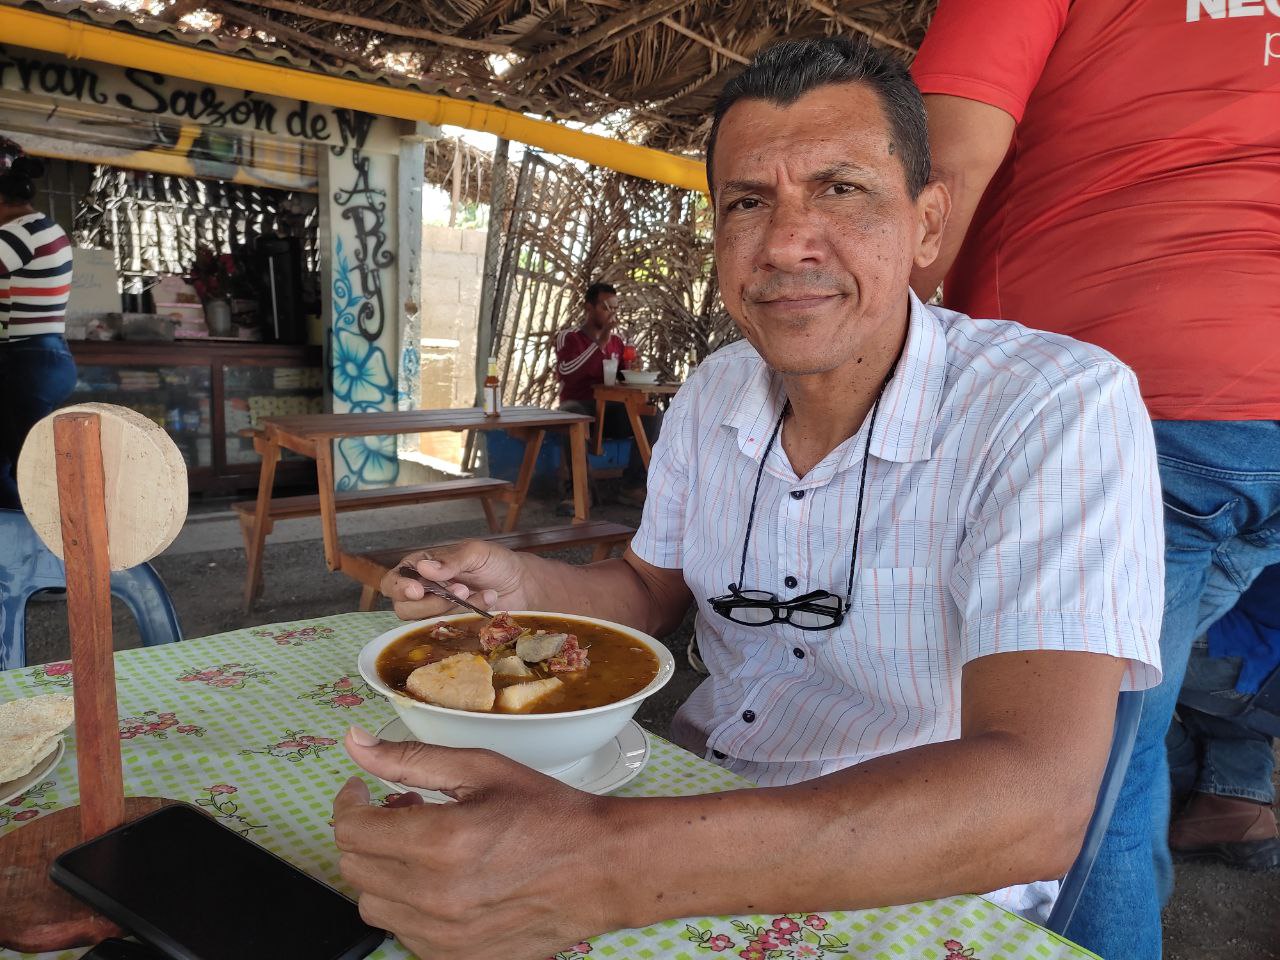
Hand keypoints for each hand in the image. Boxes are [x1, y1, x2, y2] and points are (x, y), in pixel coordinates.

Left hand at [333, 727, 619, 959]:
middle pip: (354, 868)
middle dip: (366, 832)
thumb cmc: (550, 815)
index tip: (361, 789)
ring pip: (372, 905)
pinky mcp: (456, 959)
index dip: (348, 802)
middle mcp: (434, 897)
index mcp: (439, 842)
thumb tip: (356, 744)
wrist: (602, 869)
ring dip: (383, 871)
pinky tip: (440, 882)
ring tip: (421, 848)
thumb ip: (411, 759)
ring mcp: (443, 937)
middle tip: (400, 811)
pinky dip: (408, 906)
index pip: (351, 830)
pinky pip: (403, 934)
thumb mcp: (482, 770)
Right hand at [379, 541, 532, 620]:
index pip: (393, 581)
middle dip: (432, 602)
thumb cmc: (495, 562)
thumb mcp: (476, 553)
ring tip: (478, 594)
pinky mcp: (451, 626)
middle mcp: (423, 590)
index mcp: (421, 566)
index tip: (418, 591)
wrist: (521, 584)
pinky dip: (465, 618)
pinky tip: (485, 602)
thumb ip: (451, 560)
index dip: (400, 588)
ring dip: (451, 609)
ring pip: (423, 622)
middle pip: (404, 607)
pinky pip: (446, 630)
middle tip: (461, 590)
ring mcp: (436, 611)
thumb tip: (424, 568)